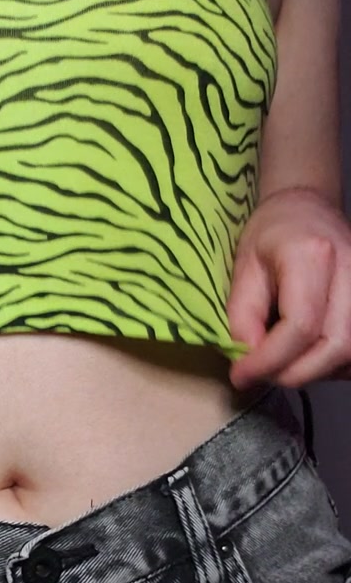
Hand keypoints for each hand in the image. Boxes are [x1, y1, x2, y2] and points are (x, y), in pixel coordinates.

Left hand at [227, 187, 350, 390]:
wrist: (307, 208)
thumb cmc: (271, 235)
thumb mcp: (243, 269)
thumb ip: (243, 317)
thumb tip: (249, 361)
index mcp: (312, 255)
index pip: (300, 326)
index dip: (269, 360)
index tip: (241, 374)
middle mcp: (350, 271)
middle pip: (335, 347)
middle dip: (293, 373)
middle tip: (260, 373)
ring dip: (314, 372)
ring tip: (282, 362)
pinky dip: (333, 365)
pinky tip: (307, 356)